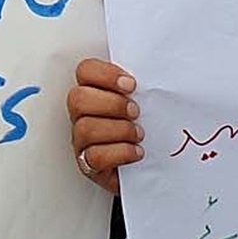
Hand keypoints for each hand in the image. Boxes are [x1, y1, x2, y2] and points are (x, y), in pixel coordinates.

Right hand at [68, 60, 141, 195]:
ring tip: (139, 134)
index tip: (131, 85)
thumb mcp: (149, 102)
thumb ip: (147, 86)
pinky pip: (94, 157)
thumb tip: (159, 76)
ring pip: (85, 128)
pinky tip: (136, 151)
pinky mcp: (89, 165)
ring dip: (119, 130)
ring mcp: (82, 140)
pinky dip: (120, 153)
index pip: (85, 71)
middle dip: (112, 104)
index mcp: (94, 92)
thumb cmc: (148, 131)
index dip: (105, 75)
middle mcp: (83, 115)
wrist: (152, 167)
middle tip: (135, 111)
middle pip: (78, 99)